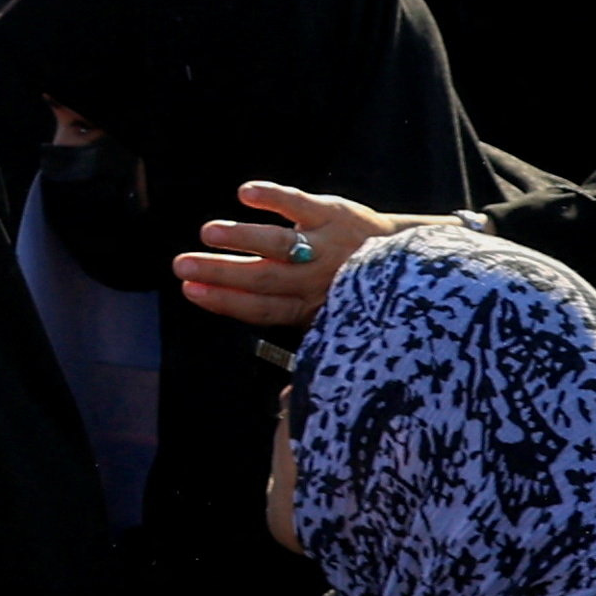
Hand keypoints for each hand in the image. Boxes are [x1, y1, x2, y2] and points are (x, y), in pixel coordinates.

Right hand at [170, 180, 412, 327]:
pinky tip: (245, 193)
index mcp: (311, 308)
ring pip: (280, 243)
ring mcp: (325, 245)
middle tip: (182, 264)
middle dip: (220, 271)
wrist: (412, 259)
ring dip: (242, 237)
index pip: (261, 308)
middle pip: (263, 277)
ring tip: (209, 233)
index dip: (224, 301)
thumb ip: (308, 351)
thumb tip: (283, 402)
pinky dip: (273, 197)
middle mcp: (317, 278)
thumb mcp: (341, 331)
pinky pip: (300, 204)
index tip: (189, 291)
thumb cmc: (365, 298)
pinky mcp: (333, 214)